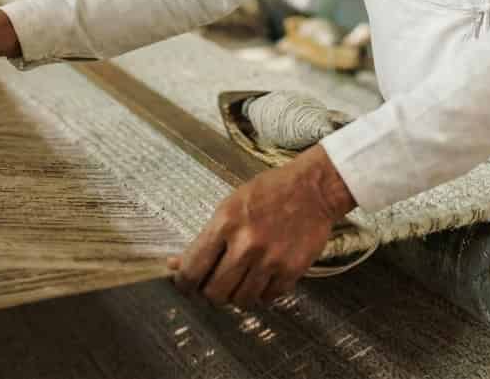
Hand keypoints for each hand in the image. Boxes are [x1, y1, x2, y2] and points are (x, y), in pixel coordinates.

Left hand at [169, 144, 355, 307]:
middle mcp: (247, 244)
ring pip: (240, 300)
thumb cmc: (270, 192)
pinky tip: (264, 277)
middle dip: (211, 292)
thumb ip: (206, 237)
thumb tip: (175, 265)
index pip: (192, 270)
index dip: (185, 283)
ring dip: (238, 294)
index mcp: (226, 222)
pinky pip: (267, 299)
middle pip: (214, 293)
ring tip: (242, 279)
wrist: (314, 188)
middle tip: (217, 282)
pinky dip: (263, 293)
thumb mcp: (231, 204)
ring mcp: (270, 260)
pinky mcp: (291, 270)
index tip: (187, 284)